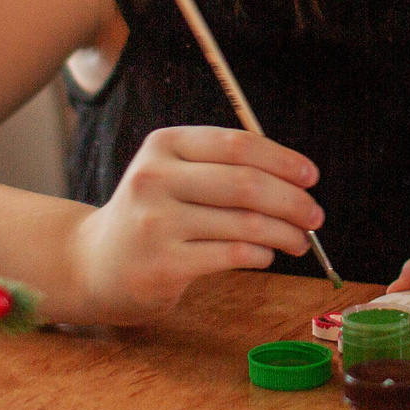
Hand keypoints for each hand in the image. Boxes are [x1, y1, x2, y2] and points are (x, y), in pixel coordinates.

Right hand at [68, 126, 321, 323]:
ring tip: (300, 241)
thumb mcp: (173, 175)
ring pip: (244, 223)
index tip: (311, 177)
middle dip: (292, 200)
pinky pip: (231, 255)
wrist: (94, 263)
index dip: (282, 160)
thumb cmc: (152, 215)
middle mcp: (155, 178)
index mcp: (164, 145)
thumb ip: (223, 169)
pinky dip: (261, 255)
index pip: (237, 144)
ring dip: (285, 232)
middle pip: (245, 183)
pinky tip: (267, 256)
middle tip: (316, 216)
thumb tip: (297, 181)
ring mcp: (156, 222)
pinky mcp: (162, 264)